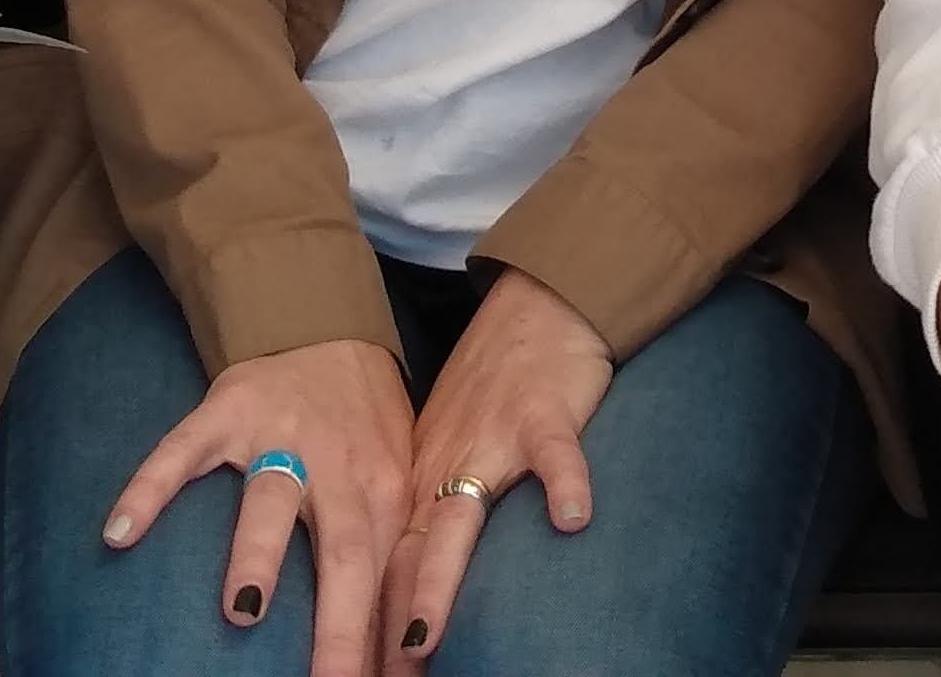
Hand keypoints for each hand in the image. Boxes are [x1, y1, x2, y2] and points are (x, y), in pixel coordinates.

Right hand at [100, 335, 416, 662]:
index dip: (385, 638)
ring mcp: (279, 435)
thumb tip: (403, 650)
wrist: (330, 326)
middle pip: (344, 552)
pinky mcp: (226, 410)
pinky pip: (183, 450)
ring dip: (259, 554)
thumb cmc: (366, 426)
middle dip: (339, 623)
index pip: (389, 579)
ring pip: (270, 497)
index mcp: (383, 492)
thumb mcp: (396, 484)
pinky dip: (152, 487)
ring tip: (242, 614)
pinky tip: (121, 533)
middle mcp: (337, 465)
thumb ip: (392, 556)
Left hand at [378, 270, 613, 664]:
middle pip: (408, 560)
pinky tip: (574, 518)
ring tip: (420, 637)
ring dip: (438, 580)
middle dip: (384, 629)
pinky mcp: (542, 413)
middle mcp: (442, 469)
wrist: (535, 304)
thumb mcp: (446, 451)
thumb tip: (404, 592)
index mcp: (417, 484)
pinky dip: (562, 482)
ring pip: (460, 518)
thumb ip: (430, 515)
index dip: (366, 628)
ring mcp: (491, 441)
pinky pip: (554, 452)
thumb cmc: (494, 389)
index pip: (384, 570)